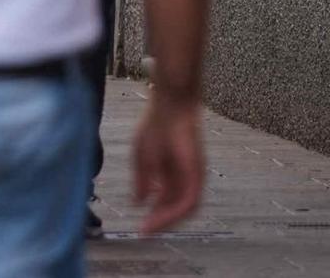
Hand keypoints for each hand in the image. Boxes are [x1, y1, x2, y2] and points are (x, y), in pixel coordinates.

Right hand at [132, 93, 203, 234]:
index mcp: (173, 175)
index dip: (154, 215)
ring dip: (168, 220)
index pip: (166, 202)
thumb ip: (141, 180)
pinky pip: (190, 199)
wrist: (171, 104)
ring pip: (185, 209)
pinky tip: (161, 215)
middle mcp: (186, 179)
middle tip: (145, 232)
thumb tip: (138, 202)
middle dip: (161, 222)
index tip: (140, 227)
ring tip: (151, 228)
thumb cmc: (156, 125)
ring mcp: (194, 176)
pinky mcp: (197, 173)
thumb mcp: (142, 155)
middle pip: (176, 209)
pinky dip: (176, 210)